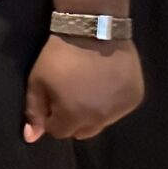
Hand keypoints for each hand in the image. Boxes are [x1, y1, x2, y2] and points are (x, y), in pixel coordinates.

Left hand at [24, 36, 143, 141]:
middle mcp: (101, 118)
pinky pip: (119, 109)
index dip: (52, 118)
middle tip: (70, 96)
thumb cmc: (60, 56)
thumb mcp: (38, 82)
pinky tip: (105, 84)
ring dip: (94, 112)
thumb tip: (31, 138)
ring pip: (103, 122)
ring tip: (88, 89)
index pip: (60, 132)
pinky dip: (111, 102)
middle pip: (83, 131)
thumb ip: (34, 112)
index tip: (52, 101)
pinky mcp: (136, 97)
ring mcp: (122, 109)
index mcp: (75, 116)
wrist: (94, 30)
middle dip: (73, 119)